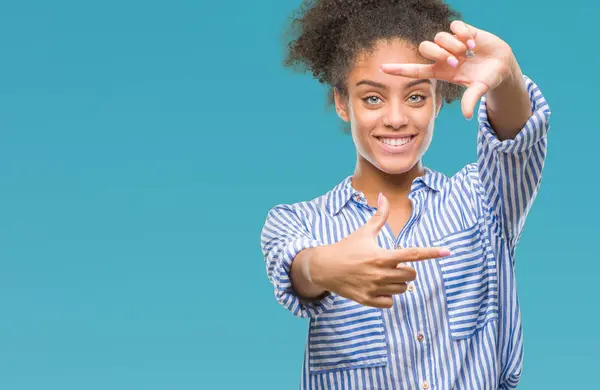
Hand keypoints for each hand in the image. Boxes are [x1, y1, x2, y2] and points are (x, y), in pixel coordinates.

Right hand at [309, 193, 449, 308]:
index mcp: (382, 255)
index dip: (432, 253)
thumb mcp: (364, 232)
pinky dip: (388, 296)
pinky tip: (378, 288)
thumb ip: (379, 216)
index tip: (447, 252)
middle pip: (411, 275)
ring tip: (384, 275)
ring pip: (402, 290)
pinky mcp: (367, 300)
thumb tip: (384, 196)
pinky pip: (390, 303)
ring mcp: (374, 288)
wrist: (324, 267)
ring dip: (398, 283)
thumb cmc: (346, 247)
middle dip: (406, 270)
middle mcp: (380, 273)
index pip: (413, 254)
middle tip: (392, 265)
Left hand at [380, 20, 516, 119]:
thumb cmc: (487, 79)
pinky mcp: (463, 31)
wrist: (502, 64)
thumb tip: (467, 116)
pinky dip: (463, 34)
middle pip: (425, 48)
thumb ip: (471, 100)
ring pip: (439, 37)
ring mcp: (451, 43)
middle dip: (439, 54)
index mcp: (440, 71)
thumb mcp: (479, 89)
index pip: (414, 70)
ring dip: (453, 45)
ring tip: (468, 52)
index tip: (382, 69)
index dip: (399, 69)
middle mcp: (442, 56)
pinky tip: (473, 43)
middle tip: (458, 62)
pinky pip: (454, 26)